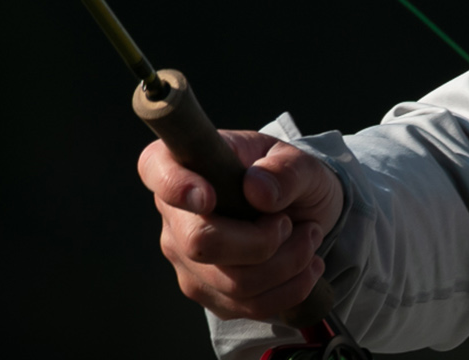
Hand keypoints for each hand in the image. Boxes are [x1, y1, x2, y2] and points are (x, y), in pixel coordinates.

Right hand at [139, 130, 345, 320]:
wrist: (304, 213)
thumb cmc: (291, 179)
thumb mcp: (302, 163)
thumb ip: (286, 170)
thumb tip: (258, 189)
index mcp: (189, 164)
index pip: (158, 170)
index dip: (175, 186)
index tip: (208, 197)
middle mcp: (176, 215)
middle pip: (200, 242)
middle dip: (261, 240)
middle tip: (289, 222)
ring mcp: (186, 259)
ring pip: (232, 281)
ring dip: (286, 264)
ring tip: (310, 237)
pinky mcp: (208, 292)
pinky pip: (247, 306)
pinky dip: (289, 289)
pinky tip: (308, 267)